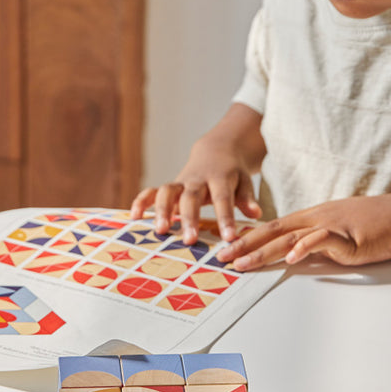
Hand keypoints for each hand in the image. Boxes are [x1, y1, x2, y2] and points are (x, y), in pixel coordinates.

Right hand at [130, 138, 261, 244]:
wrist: (216, 151)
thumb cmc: (232, 174)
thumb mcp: (244, 181)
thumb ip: (247, 198)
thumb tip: (256, 214)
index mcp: (220, 178)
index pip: (223, 198)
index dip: (226, 218)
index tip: (229, 238)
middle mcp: (197, 179)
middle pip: (191, 197)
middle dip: (190, 218)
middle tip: (189, 241)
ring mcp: (180, 182)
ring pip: (167, 191)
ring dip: (162, 210)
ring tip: (161, 231)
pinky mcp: (169, 186)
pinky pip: (151, 191)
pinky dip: (141, 201)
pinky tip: (134, 217)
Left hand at [217, 195, 390, 269]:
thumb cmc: (370, 224)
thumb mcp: (335, 231)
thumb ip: (313, 241)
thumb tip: (293, 253)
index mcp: (310, 218)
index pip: (272, 228)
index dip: (248, 238)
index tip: (227, 248)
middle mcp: (314, 219)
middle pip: (273, 232)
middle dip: (245, 246)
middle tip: (222, 258)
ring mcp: (329, 226)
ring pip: (289, 238)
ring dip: (263, 251)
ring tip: (244, 263)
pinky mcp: (346, 236)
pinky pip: (322, 241)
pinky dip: (305, 248)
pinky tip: (290, 258)